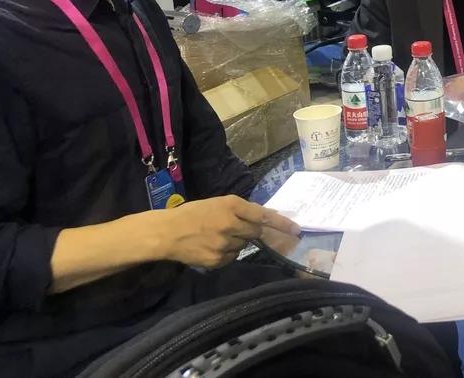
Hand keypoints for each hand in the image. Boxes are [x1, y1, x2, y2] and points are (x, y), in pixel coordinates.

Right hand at [157, 195, 301, 268]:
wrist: (167, 233)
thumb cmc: (192, 213)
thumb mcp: (218, 204)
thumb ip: (240, 210)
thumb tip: (263, 218)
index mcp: (231, 205)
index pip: (263, 215)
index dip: (281, 223)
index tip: (296, 229)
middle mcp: (231, 224)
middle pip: (255, 232)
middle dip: (251, 231)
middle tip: (235, 228)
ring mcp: (225, 243)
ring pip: (244, 245)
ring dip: (237, 241)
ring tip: (216, 236)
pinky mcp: (218, 260)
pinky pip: (232, 257)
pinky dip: (227, 253)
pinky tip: (212, 247)